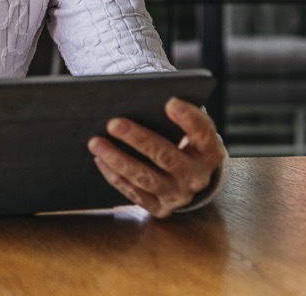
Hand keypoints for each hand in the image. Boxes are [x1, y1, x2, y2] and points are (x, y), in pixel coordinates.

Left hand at [87, 97, 225, 217]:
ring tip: (96, 142)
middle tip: (113, 123)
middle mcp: (197, 176)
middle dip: (138, 139)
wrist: (191, 176)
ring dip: (118, 160)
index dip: (188, 119)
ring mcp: (179, 195)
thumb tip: (143, 96)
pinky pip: (135, 194)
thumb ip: (176, 113)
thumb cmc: (185, 141)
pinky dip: (115, 176)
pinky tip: (100, 160)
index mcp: (209, 151)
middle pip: (166, 156)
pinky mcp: (161, 208)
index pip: (203, 133)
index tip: (170, 102)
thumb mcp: (191, 127)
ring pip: (146, 178)